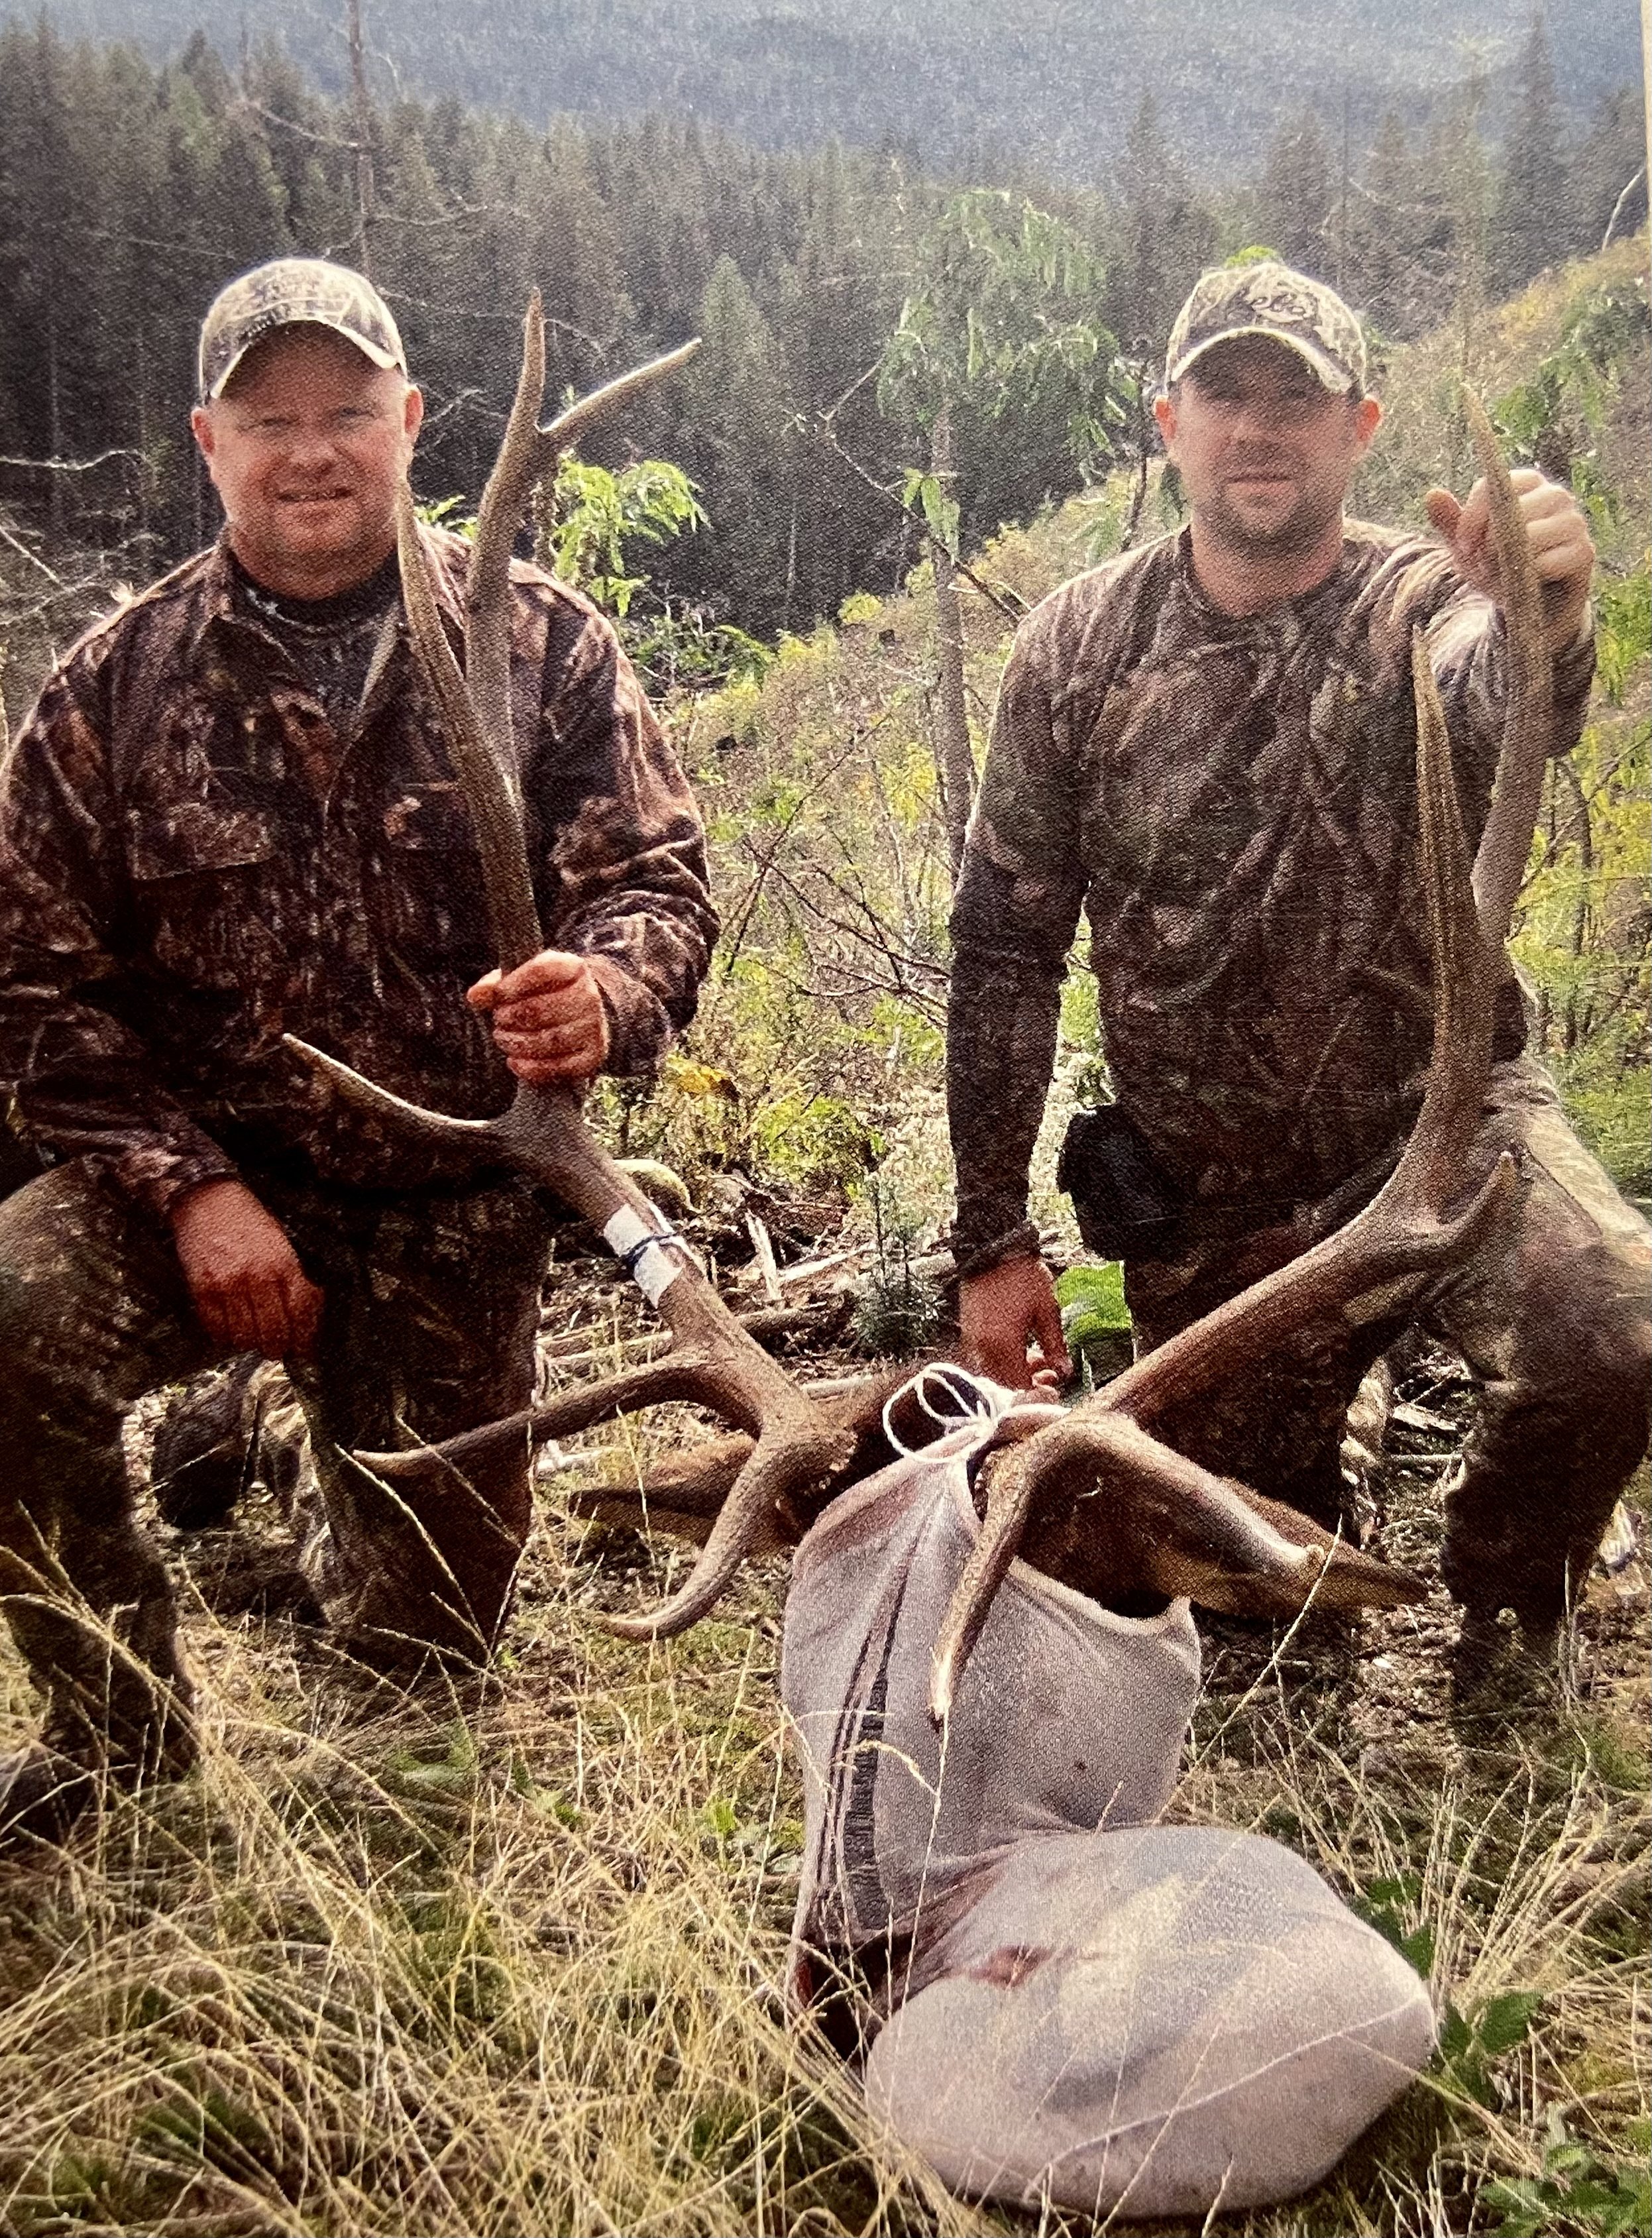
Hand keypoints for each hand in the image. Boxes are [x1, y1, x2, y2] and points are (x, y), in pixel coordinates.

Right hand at [169, 1179, 322, 1359]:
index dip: (306, 1336)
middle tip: (278, 1350)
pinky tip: (229, 1334)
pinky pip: (215, 1327)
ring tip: (254, 1342)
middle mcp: (258, 1277)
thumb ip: (294, 1273)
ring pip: (244, 1335)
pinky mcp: (202, 1289)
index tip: (305, 1348)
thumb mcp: (282, 1240)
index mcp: (284, 1262)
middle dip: (279, 1347)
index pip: (302, 1310)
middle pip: (274, 1330)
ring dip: (251, 1345)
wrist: (206, 1199)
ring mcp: (228, 1285)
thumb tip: (309, 1308)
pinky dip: (223, 1337)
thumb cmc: (247, 1218)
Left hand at [467, 948, 610, 1082]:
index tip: (497, 996)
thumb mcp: (522, 981)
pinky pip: (560, 1067)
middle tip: (499, 1020)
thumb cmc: (544, 995)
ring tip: (503, 1040)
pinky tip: (515, 1062)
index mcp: (572, 967)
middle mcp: (589, 995)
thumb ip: (496, 986)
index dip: (512, 986)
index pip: (541, 971)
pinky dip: (532, 1069)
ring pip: (550, 1040)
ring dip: (517, 1043)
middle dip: (510, 1018)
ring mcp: (594, 1027)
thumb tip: (476, 996)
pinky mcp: (593, 1055)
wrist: (581, 1016)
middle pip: (540, 1010)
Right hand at [959, 1257, 1071, 1389]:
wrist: (992, 1249)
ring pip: (992, 1372)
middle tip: (1047, 1366)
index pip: (1020, 1384)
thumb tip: (1066, 1371)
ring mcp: (972, 1339)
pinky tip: (1013, 1346)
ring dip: (1012, 1371)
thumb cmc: (1023, 1277)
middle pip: (1005, 1382)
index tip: (1055, 1377)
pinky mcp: (967, 1330)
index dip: (1039, 1386)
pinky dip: (998, 1360)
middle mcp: (983, 1348)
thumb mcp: (1047, 1311)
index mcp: (1004, 1345)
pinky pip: (981, 1357)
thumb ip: (1055, 1345)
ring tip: (1031, 1354)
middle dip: (1027, 1380)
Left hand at [1425, 467, 1593, 649]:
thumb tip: (1432, 494)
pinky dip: (1530, 574)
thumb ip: (1451, 523)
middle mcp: (1556, 496)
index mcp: (1528, 485)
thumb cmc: (1500, 567)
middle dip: (1489, 540)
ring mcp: (1574, 523)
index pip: (1495, 486)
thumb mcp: (1469, 548)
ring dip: (1507, 559)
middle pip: (1515, 507)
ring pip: (1533, 533)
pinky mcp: (1584, 553)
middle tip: (1481, 564)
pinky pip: (1551, 560)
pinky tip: (1523, 583)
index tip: (1462, 545)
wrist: (1532, 606)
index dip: (1472, 516)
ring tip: (1499, 575)